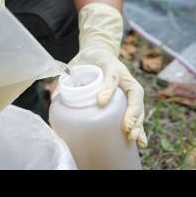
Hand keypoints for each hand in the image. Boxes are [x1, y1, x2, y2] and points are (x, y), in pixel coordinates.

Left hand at [68, 3, 146, 147]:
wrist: (98, 53)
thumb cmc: (86, 62)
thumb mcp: (75, 65)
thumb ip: (66, 81)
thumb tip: (55, 101)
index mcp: (110, 65)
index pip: (112, 74)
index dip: (109, 87)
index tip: (101, 101)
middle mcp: (124, 77)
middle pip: (133, 94)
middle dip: (132, 113)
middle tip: (125, 128)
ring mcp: (129, 87)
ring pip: (138, 105)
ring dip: (138, 123)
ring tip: (133, 139)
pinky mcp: (129, 98)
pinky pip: (137, 112)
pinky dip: (139, 128)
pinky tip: (140, 143)